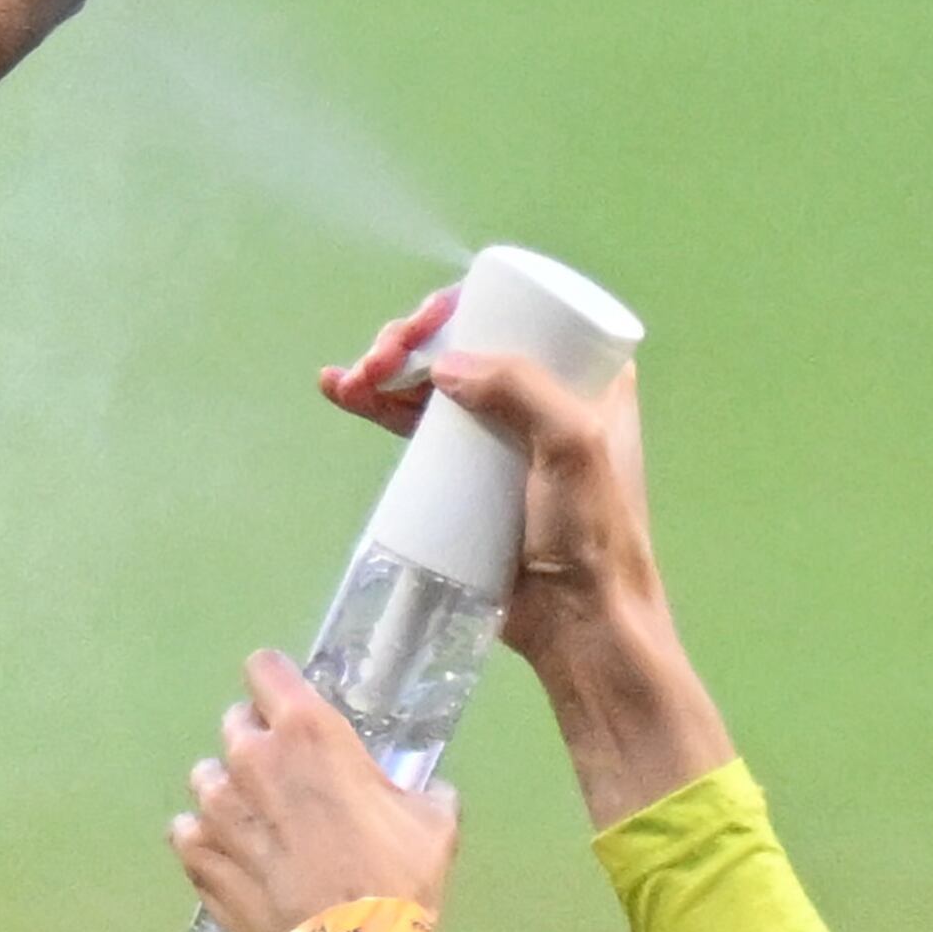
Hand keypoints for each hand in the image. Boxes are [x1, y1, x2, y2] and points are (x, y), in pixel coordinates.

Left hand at [172, 650, 457, 931]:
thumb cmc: (397, 880)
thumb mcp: (431, 822)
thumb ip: (417, 790)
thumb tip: (428, 791)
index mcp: (307, 733)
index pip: (266, 669)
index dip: (275, 682)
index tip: (286, 702)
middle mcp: (251, 758)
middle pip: (236, 723)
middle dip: (257, 741)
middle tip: (284, 776)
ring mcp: (215, 807)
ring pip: (207, 776)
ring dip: (229, 792)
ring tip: (258, 825)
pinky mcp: (196, 854)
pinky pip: (188, 830)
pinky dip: (206, 839)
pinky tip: (233, 859)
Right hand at [319, 299, 733, 826]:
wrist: (577, 622)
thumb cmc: (591, 534)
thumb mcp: (574, 446)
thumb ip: (521, 390)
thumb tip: (444, 366)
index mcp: (585, 376)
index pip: (516, 312)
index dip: (459, 308)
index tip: (421, 329)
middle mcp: (541, 395)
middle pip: (464, 343)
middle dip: (410, 340)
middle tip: (377, 361)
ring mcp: (499, 434)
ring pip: (432, 380)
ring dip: (384, 369)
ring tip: (346, 381)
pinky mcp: (464, 474)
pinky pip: (414, 424)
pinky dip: (377, 403)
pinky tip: (341, 391)